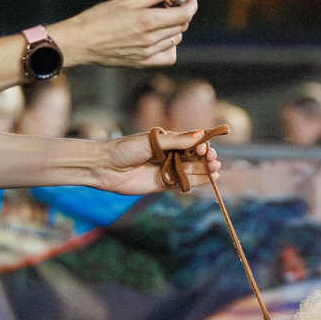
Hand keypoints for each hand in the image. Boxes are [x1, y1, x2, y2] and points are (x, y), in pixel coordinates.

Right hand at [53, 0, 197, 67]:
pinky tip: (158, 38)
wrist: (80, 42)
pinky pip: (168, 57)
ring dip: (174, 28)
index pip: (185, 15)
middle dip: (181, 12)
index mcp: (148, 21)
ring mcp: (147, 54)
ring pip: (175, 40)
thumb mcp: (128, 0)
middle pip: (181, 26)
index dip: (191, 4)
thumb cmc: (99, 17)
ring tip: (158, 19)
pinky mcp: (142, 63)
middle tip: (168, 4)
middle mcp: (151, 40)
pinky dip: (169, 46)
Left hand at [97, 127, 219, 195]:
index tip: (205, 148)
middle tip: (213, 160)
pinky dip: (196, 182)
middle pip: (194, 157)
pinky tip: (208, 179)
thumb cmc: (126, 149)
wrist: (105, 167)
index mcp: (167, 140)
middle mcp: (169, 155)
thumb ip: (177, 141)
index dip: (201, 145)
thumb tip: (201, 134)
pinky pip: (183, 183)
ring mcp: (166, 170)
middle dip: (205, 158)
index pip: (191, 142)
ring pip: (191, 171)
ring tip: (216, 169)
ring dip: (204, 170)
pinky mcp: (162, 185)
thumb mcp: (153, 141)